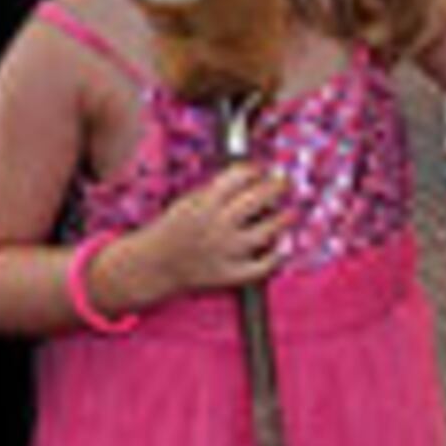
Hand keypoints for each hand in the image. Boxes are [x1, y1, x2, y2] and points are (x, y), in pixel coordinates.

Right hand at [133, 161, 286, 300]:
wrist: (153, 266)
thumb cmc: (172, 231)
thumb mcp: (187, 202)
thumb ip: (215, 192)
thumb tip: (247, 180)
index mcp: (205, 203)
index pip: (238, 177)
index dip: (254, 170)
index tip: (261, 170)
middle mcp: (218, 225)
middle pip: (257, 200)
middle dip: (276, 187)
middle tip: (285, 182)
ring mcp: (226, 251)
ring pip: (265, 232)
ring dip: (283, 219)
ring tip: (292, 212)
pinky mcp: (229, 275)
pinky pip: (261, 266)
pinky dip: (276, 256)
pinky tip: (283, 246)